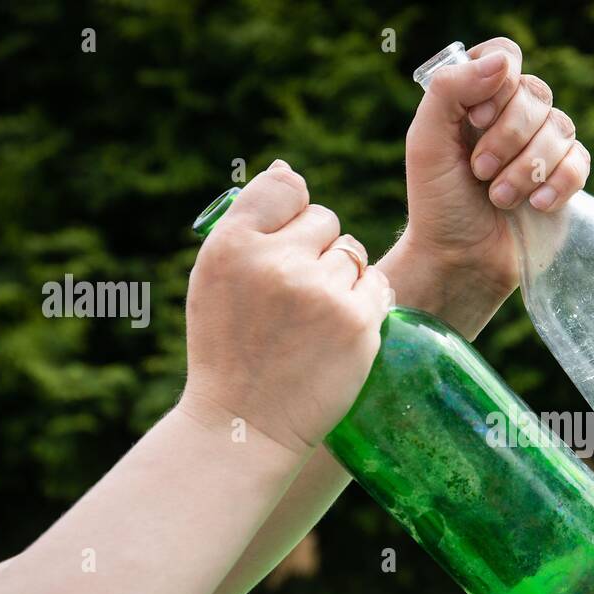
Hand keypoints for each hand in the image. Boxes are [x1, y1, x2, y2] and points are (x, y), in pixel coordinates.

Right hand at [181, 161, 390, 454]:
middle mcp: (274, 261)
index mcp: (231, 244)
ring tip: (314, 321)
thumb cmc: (230, 350)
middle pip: (325, 221)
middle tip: (297, 298)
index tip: (287, 246)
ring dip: (344, 279)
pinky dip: (365, 304)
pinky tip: (340, 331)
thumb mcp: (216, 279)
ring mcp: (319, 291)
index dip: (293, 213)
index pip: (283, 187)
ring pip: (353, 254)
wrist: (245, 424)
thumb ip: (250, 223)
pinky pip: (377, 285)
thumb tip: (288, 169)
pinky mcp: (356, 321)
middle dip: (319, 250)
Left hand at [390, 37, 589, 338]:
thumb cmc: (437, 203)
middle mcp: (512, 118)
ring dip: (527, 167)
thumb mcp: (426, 141)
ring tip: (500, 198)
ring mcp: (541, 148)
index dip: (498, 85)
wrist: (460, 261)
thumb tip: (503, 62)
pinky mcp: (564, 179)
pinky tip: (537, 205)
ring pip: (560, 128)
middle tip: (479, 171)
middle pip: (536, 93)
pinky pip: (580, 161)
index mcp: (477, 100)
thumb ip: (450, 90)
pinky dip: (559, 182)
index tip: (475, 120)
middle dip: (507, 137)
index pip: (505, 57)